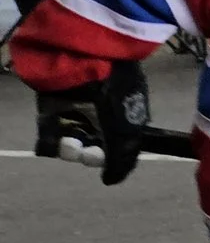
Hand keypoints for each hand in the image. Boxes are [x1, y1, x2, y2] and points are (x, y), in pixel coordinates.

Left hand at [34, 60, 151, 184]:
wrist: (86, 60)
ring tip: (70, 142)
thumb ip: (121, 158)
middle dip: (91, 155)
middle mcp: (101, 118)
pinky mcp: (51, 111)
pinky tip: (56, 139)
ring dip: (71, 150)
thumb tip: (110, 181)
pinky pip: (49, 135)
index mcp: (125, 119)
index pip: (119, 149)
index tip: (108, 164)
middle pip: (94, 150)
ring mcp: (75, 114)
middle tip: (90, 150)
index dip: (114, 160)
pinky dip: (50, 141)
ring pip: (71, 146)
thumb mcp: (127, 128)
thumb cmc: (116, 93)